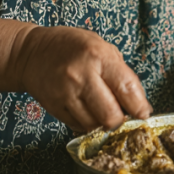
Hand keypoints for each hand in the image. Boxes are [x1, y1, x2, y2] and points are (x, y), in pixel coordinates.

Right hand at [15, 25, 151, 132]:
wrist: (31, 53)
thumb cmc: (71, 47)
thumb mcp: (101, 46)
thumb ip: (120, 71)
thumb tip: (137, 101)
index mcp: (98, 56)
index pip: (127, 89)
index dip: (139, 106)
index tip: (143, 113)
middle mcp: (81, 76)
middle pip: (110, 116)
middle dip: (120, 120)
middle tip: (121, 114)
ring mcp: (66, 94)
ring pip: (94, 125)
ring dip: (102, 123)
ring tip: (101, 110)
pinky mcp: (54, 107)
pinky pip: (78, 126)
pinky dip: (87, 123)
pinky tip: (86, 110)